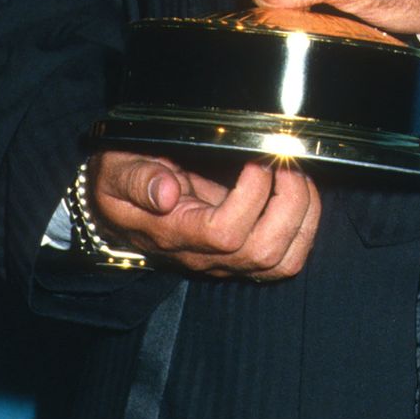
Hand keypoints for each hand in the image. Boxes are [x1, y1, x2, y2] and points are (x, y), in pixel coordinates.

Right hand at [89, 150, 320, 279]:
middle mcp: (204, 256)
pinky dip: (305, 227)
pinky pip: (286, 259)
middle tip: (288, 162)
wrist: (117, 208)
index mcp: (174, 233)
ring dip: (303, 215)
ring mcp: (227, 261)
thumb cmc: (119, 184)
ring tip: (297, 175)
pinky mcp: (243, 257)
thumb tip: (165, 192)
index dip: (251, 195)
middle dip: (289, 203)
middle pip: (263, 252)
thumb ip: (136, 180)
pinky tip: (300, 193)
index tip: (256, 157)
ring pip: (282, 260)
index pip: (224, 233)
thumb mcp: (114, 173)